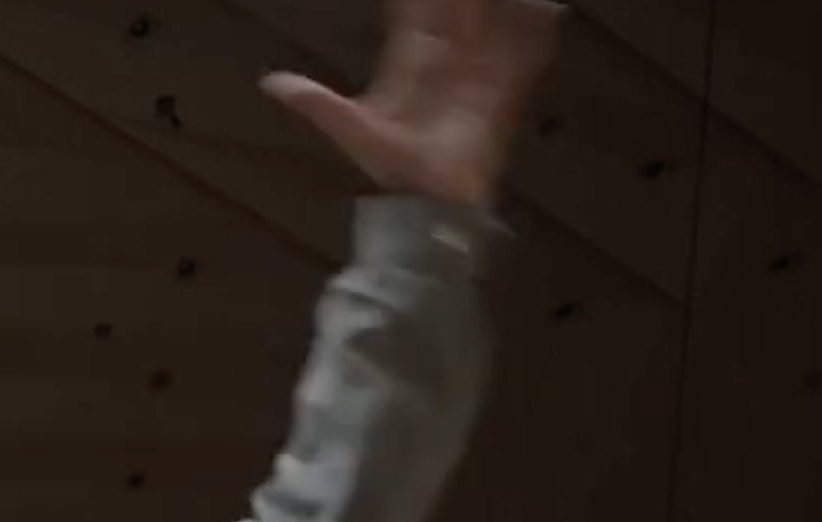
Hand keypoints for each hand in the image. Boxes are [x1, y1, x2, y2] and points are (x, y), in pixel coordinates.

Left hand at [262, 0, 564, 205]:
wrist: (433, 202)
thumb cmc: (392, 168)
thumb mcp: (352, 131)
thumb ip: (317, 103)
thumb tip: (270, 82)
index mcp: (408, 66)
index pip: (416, 18)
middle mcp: (444, 66)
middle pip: (457, 15)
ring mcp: (475, 78)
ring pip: (491, 29)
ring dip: (501, 7)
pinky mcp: (502, 96)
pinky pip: (522, 60)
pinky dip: (536, 35)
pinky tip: (550, 10)